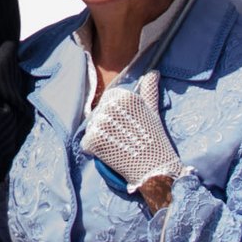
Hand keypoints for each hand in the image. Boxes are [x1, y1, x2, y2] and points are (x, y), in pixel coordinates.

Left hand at [81, 70, 183, 213]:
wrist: (155, 168)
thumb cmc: (155, 139)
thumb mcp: (153, 110)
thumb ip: (149, 90)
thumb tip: (153, 73)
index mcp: (124, 96)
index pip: (108, 100)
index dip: (116, 115)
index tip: (127, 126)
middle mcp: (110, 106)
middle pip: (98, 114)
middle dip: (108, 127)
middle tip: (124, 139)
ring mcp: (100, 123)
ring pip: (92, 128)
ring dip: (101, 139)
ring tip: (119, 146)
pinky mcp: (93, 140)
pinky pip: (86, 143)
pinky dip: (95, 151)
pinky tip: (111, 154)